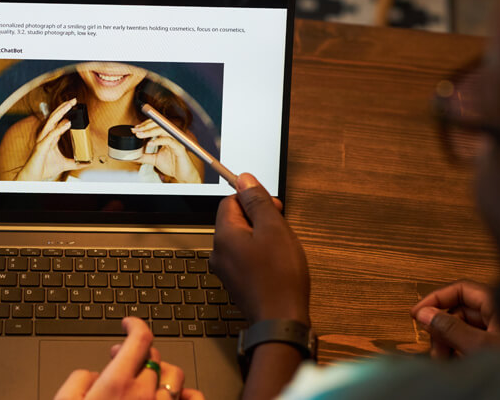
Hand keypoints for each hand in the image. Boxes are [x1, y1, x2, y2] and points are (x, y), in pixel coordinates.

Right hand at [16, 98, 89, 180]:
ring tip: (69, 105)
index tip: (74, 105)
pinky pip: (51, 135)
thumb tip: (86, 162)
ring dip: (60, 112)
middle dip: (63, 108)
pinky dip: (59, 128)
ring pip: (51, 122)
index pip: (58, 121)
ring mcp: (43, 140)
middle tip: (73, 100)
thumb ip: (75, 162)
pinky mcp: (41, 147)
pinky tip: (67, 123)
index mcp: (51, 137)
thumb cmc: (44, 168)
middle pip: (54, 118)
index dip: (65, 112)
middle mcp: (46, 136)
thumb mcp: (64, 164)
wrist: (34, 176)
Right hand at [54, 317, 205, 399]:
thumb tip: (93, 373)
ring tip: (144, 375)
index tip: (128, 324)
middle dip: (138, 350)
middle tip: (122, 356)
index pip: (140, 338)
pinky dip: (188, 393)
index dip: (135, 324)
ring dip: (159, 369)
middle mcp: (144, 395)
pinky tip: (178, 393)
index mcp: (117, 383)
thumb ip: (78, 380)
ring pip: (174, 375)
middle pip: (154, 355)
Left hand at [132, 120, 200, 183]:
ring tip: (140, 135)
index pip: (155, 126)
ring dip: (150, 131)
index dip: (144, 126)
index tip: (135, 129)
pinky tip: (150, 143)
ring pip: (163, 130)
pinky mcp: (179, 147)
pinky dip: (158, 141)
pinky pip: (169, 140)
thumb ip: (144, 156)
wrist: (183, 175)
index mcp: (165, 137)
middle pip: (158, 125)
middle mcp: (171, 136)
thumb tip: (133, 156)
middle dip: (145, 127)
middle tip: (135, 130)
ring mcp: (175, 141)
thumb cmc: (173, 165)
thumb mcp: (154, 159)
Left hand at [210, 173, 308, 324]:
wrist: (280, 320)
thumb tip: (244, 179)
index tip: (272, 207)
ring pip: (242, 239)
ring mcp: (226, 269)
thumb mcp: (273, 228)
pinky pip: (245, 257)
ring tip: (280, 249)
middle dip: (259, 219)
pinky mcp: (236, 282)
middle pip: (235, 220)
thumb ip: (257, 201)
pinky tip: (276, 264)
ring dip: (262, 237)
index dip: (252, 199)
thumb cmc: (279, 277)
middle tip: (280, 228)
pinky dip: (261, 255)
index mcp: (224, 235)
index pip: (229, 202)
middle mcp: (219, 252)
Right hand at [411, 280, 499, 358]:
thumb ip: (450, 328)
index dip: (437, 299)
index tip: (419, 312)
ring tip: (445, 360)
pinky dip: (463, 350)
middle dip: (442, 328)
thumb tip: (426, 314)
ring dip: (450, 342)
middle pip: (461, 311)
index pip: (460, 289)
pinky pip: (476, 341)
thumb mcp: (479, 345)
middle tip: (434, 346)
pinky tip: (458, 362)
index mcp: (498, 304)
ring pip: (467, 328)